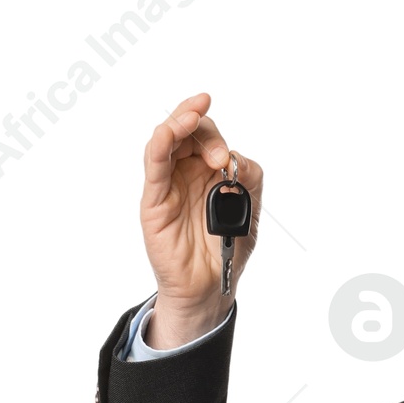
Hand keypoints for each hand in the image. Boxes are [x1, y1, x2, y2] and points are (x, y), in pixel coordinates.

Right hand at [139, 92, 263, 347]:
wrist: (209, 286)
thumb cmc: (227, 249)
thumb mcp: (248, 212)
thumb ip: (248, 182)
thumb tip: (237, 159)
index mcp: (210, 173)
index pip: (207, 138)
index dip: (215, 138)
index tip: (227, 158)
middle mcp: (187, 173)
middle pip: (186, 133)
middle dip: (203, 132)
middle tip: (219, 155)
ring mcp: (169, 185)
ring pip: (166, 141)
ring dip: (179, 123)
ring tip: (192, 117)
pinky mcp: (155, 200)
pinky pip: (154, 166)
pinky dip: (160, 144)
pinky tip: (167, 132)